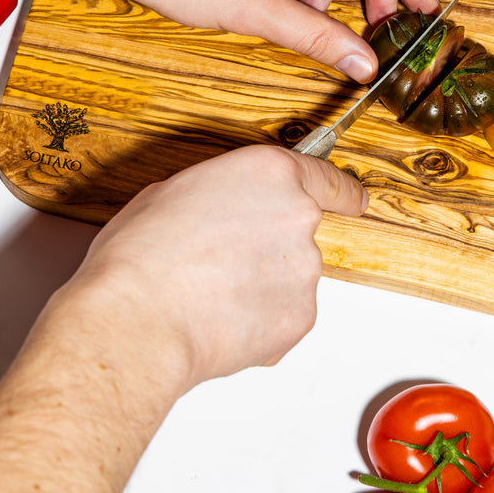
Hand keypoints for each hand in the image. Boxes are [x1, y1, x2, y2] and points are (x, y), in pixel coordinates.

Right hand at [69, 145, 366, 387]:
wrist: (137, 320)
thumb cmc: (142, 256)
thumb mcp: (174, 191)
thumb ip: (223, 192)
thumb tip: (227, 209)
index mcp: (271, 173)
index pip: (325, 178)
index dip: (343, 192)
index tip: (356, 200)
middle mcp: (299, 215)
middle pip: (299, 231)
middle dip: (268, 247)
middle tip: (219, 263)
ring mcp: (305, 268)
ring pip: (291, 275)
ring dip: (262, 284)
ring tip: (210, 294)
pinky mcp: (302, 316)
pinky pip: (286, 313)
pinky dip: (261, 319)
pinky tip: (221, 319)